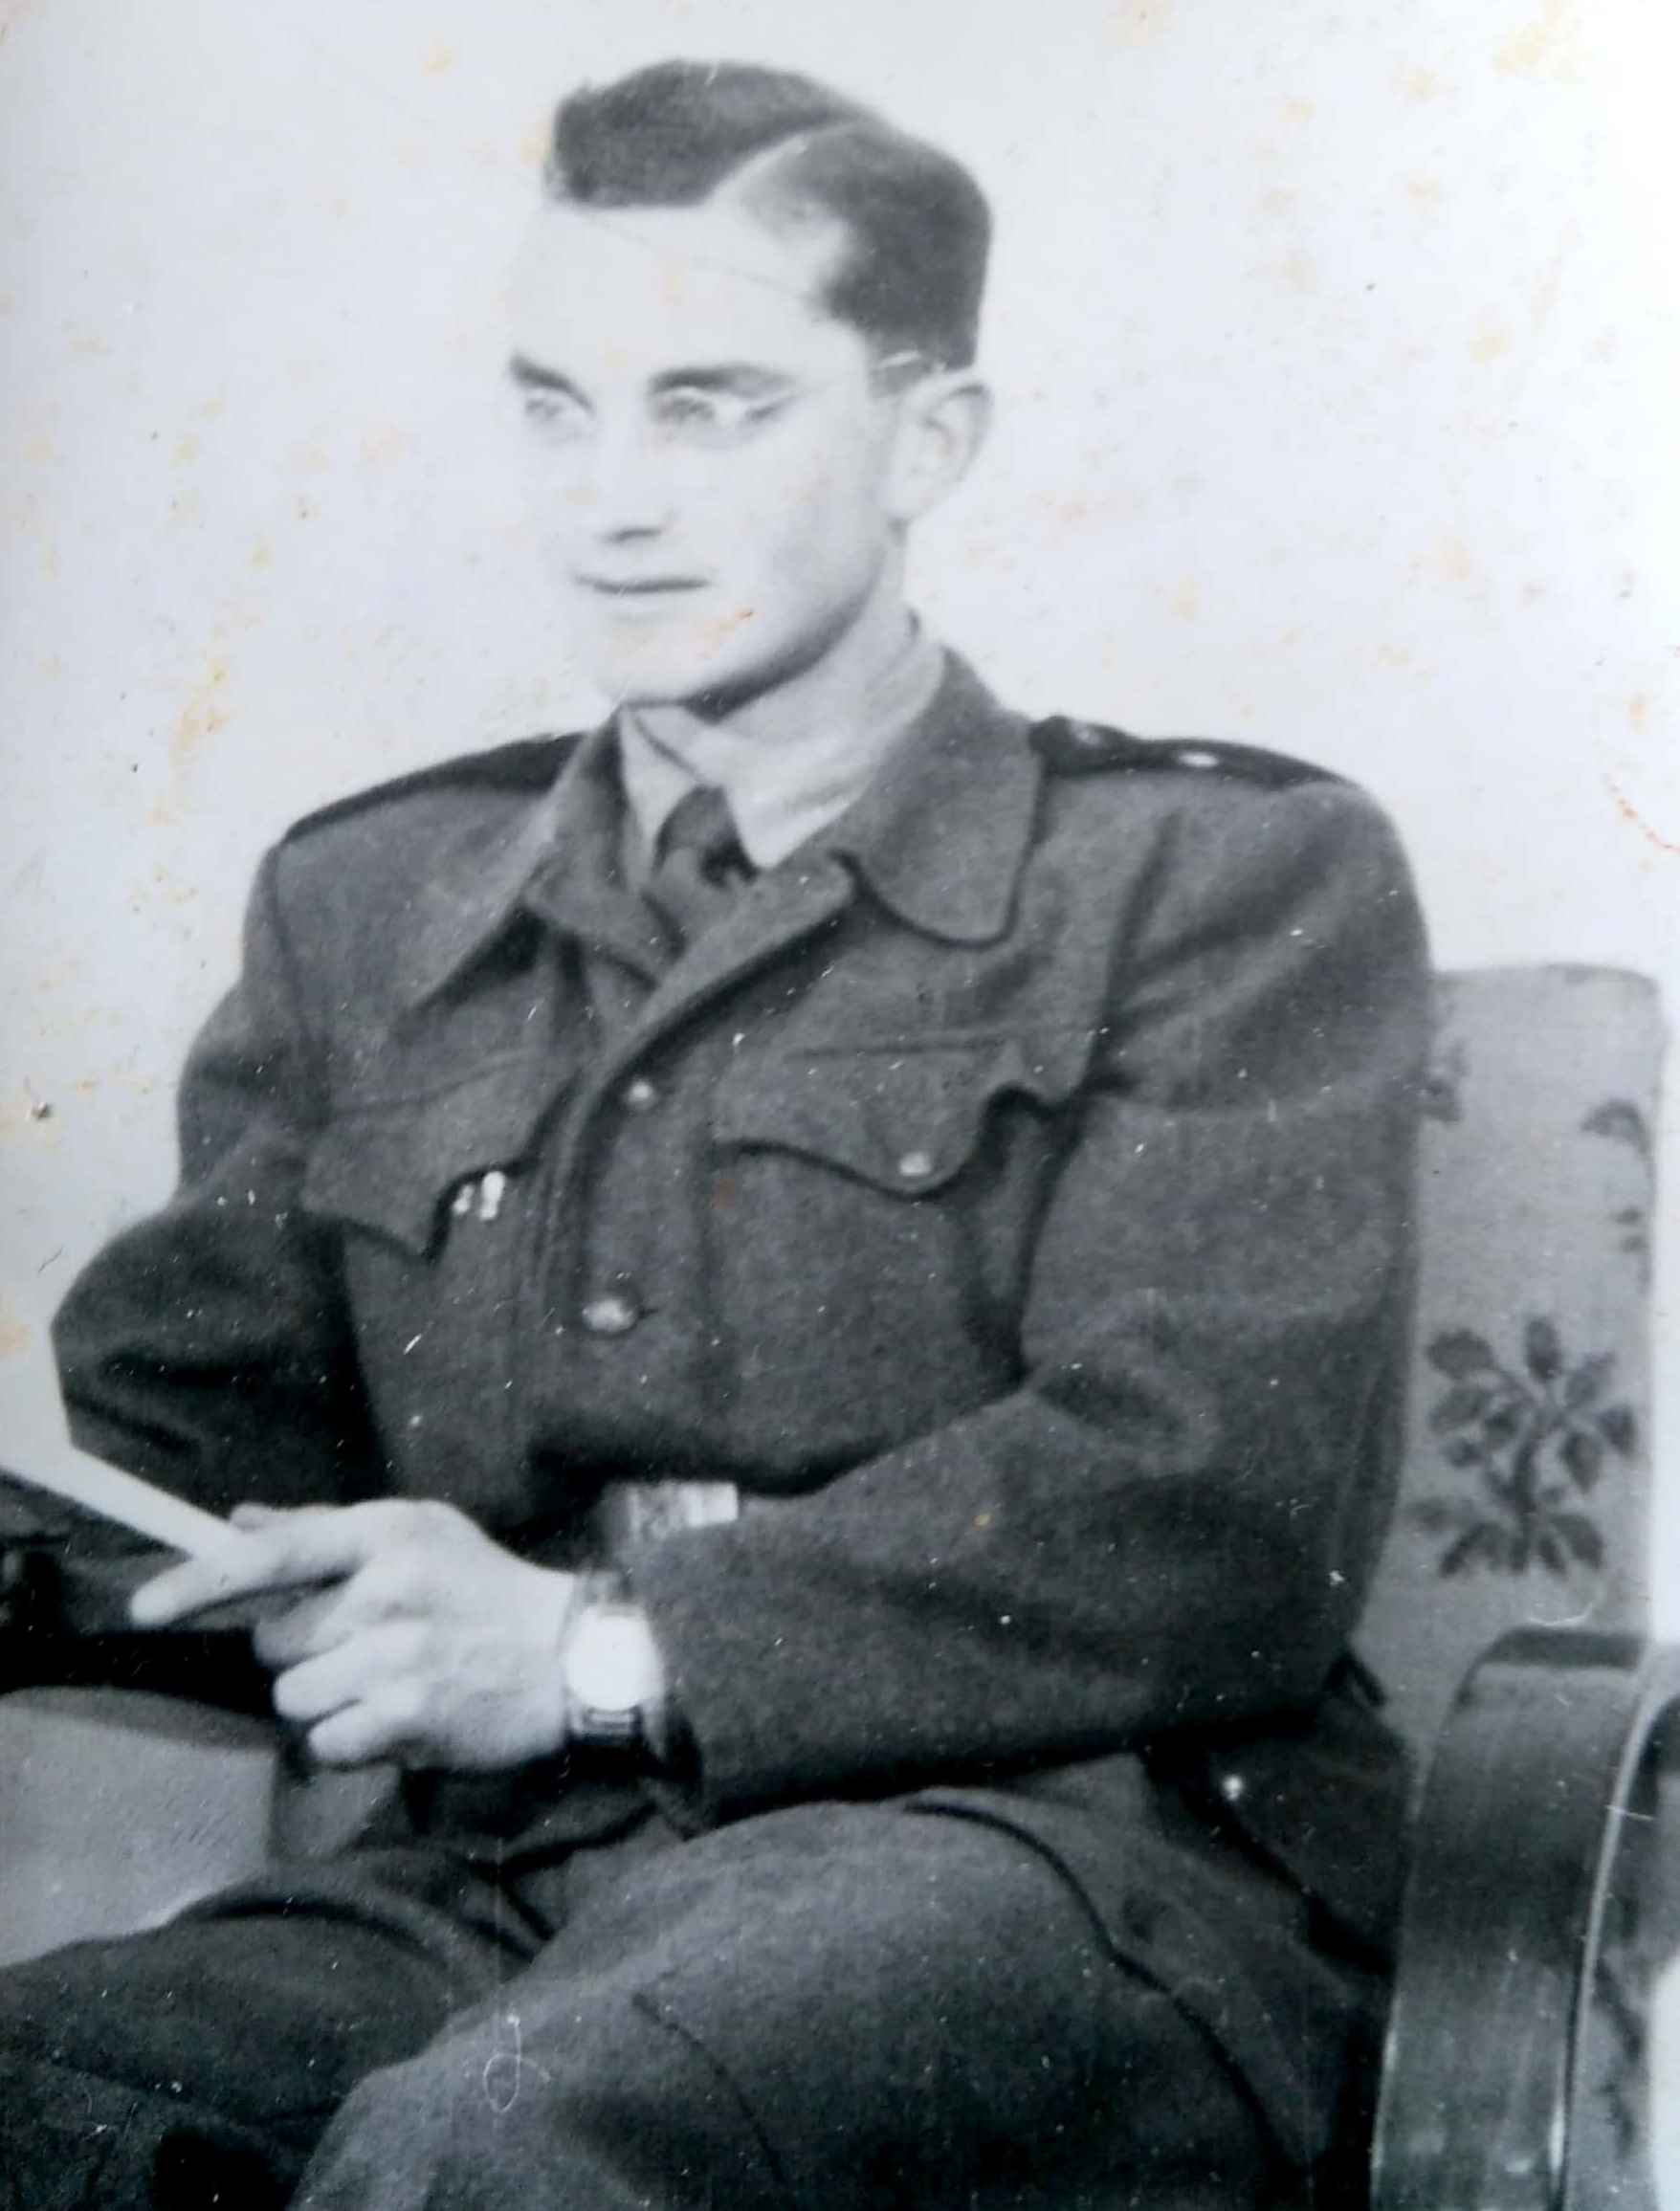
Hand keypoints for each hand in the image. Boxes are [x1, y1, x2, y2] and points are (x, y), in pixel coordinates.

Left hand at [130, 1499, 579, 1770]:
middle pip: (274, 1642)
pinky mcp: (409, 1715)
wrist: (572, 1655)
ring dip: (328, 1702)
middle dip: (304, 1652)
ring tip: (387, 1684)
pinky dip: (353, 1743)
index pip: (272, 1554)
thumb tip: (238, 1521)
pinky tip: (399, 1719)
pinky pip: (326, 1743)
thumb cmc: (484, 1589)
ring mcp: (397, 1655)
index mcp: (385, 1533)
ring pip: (294, 1698)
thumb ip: (323, 1528)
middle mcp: (387, 1589)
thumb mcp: (418, 1533)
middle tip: (365, 1646)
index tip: (144, 1608)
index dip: (199, 1582)